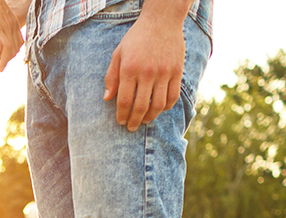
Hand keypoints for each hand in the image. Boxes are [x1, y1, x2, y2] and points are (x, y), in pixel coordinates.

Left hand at [104, 9, 185, 129]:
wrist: (162, 21)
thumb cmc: (136, 38)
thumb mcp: (118, 53)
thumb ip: (112, 77)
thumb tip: (107, 99)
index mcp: (130, 69)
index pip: (125, 100)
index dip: (122, 115)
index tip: (120, 121)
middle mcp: (147, 72)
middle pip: (141, 106)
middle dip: (134, 121)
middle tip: (131, 127)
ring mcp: (164, 73)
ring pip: (158, 105)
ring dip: (150, 117)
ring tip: (144, 120)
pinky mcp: (177, 71)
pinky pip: (173, 97)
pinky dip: (166, 107)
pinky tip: (159, 109)